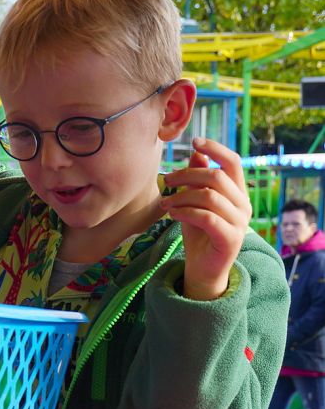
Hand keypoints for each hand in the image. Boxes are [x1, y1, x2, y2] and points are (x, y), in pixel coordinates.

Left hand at [161, 138, 251, 300]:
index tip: (194, 142)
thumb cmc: (198, 231)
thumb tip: (196, 154)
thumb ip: (198, 180)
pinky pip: (207, 218)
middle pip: (216, 177)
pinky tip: (171, 214)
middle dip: (186, 175)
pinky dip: (185, 212)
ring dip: (181, 196)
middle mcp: (243, 205)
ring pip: (209, 197)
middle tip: (166, 181)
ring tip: (164, 203)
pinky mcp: (230, 239)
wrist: (202, 267)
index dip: (215, 149)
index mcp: (237, 192)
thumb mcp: (195, 201)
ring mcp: (240, 223)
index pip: (233, 162)